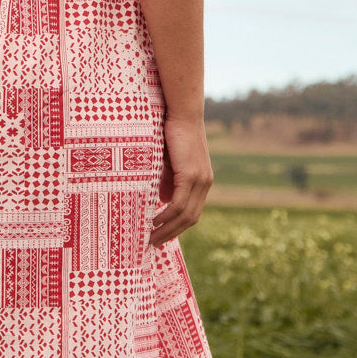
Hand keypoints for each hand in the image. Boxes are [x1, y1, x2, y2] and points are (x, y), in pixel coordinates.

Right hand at [150, 117, 212, 245]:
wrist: (182, 113)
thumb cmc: (173, 133)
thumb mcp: (172, 162)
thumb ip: (170, 181)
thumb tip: (162, 200)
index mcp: (203, 181)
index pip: (193, 212)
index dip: (178, 227)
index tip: (163, 236)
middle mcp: (205, 183)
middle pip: (191, 218)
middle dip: (172, 234)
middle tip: (154, 243)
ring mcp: (200, 180)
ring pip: (185, 214)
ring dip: (167, 229)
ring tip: (151, 237)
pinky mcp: (191, 175)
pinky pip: (179, 203)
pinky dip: (167, 215)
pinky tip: (154, 221)